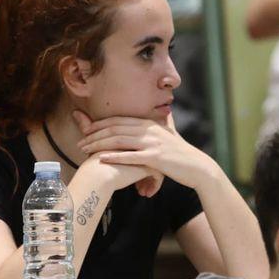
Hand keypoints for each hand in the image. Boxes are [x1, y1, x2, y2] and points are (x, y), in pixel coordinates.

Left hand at [75, 110, 218, 192]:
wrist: (197, 167)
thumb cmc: (182, 153)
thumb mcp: (171, 134)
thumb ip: (165, 122)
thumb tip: (166, 112)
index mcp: (150, 123)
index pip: (119, 120)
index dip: (101, 124)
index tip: (86, 129)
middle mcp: (150, 130)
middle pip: (116, 128)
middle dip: (95, 134)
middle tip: (80, 142)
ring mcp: (152, 143)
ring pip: (120, 140)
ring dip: (100, 145)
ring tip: (85, 151)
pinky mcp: (155, 158)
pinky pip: (131, 156)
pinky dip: (115, 157)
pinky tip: (102, 159)